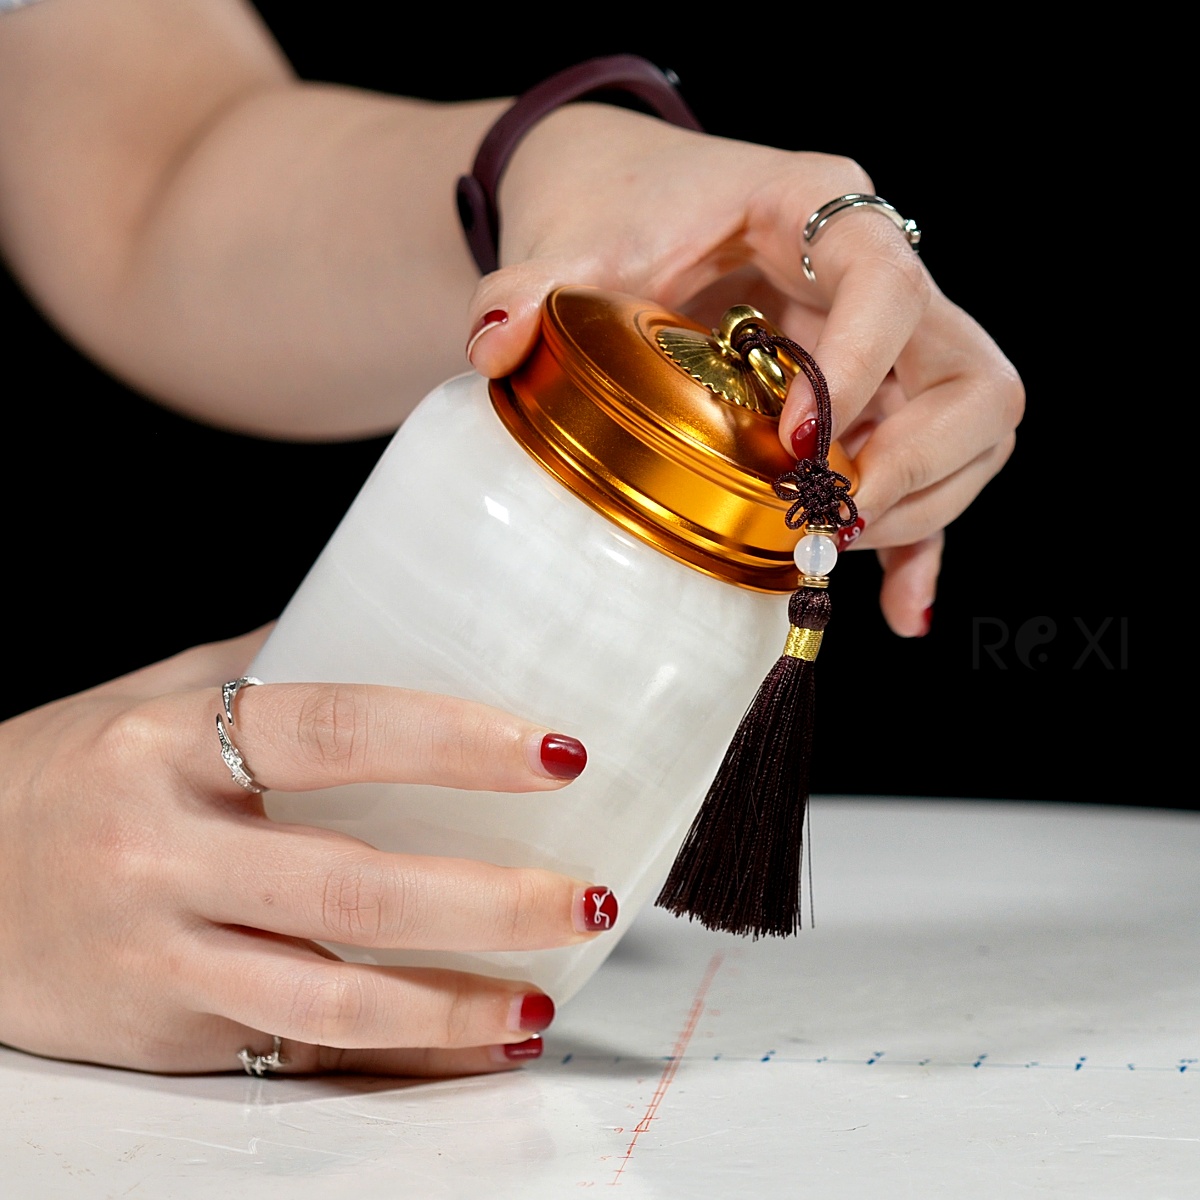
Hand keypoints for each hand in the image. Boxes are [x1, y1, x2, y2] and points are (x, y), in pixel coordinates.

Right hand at [0, 628, 610, 1074]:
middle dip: (489, 898)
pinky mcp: (164, 1033)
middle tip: (592, 891)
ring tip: (552, 992)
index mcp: (166, 743)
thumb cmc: (59, 776)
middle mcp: (160, 852)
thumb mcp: (143, 700)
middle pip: (352, 887)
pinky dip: (407, 1054)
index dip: (453, 740)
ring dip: (458, 1000)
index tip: (557, 750)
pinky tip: (486, 1040)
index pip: (333, 730)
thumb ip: (262, 672)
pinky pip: (304, 1052)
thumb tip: (392, 628)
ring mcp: (159, 955)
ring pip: (333, 995)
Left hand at [463, 105, 1023, 636]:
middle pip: (970, 376)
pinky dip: (920, 541)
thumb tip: (495, 341)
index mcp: (823, 210)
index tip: (794, 445)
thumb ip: (532, 279)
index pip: (889, 285)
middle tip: (830, 517)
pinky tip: (895, 608)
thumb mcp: (577, 232)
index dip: (858, 369)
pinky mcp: (873, 397)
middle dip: (917, 461)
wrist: (628, 195)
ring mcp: (888, 343)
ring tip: (829, 553)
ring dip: (920, 505)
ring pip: (970, 428)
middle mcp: (877, 275)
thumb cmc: (618, 198)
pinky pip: (932, 471)